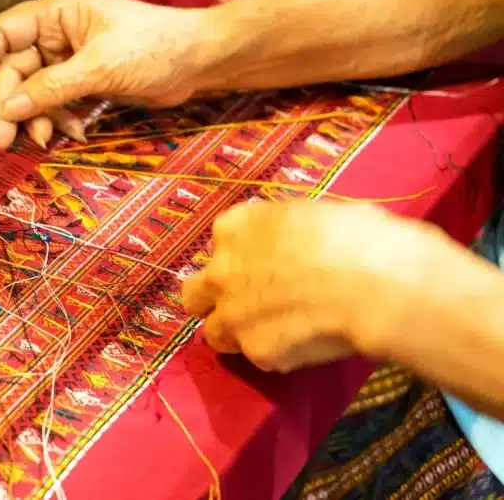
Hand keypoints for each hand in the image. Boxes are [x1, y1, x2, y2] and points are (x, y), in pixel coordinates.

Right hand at [0, 0, 211, 149]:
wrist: (199, 61)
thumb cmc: (154, 48)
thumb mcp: (99, 69)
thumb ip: (51, 89)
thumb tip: (8, 110)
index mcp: (57, 13)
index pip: (2, 34)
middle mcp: (58, 33)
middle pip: (15, 71)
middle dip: (9, 108)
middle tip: (0, 143)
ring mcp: (71, 58)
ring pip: (34, 92)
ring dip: (35, 119)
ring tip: (41, 142)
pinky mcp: (85, 81)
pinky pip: (56, 103)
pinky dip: (59, 120)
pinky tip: (71, 133)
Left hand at [181, 200, 481, 373]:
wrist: (377, 282)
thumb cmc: (357, 235)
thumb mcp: (311, 214)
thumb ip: (282, 232)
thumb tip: (295, 242)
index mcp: (235, 227)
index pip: (220, 245)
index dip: (241, 258)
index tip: (262, 266)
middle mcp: (221, 270)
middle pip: (196, 293)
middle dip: (215, 301)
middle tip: (248, 307)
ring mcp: (233, 314)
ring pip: (216, 333)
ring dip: (239, 334)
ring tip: (278, 334)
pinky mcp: (255, 351)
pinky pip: (260, 357)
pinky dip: (280, 354)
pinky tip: (309, 345)